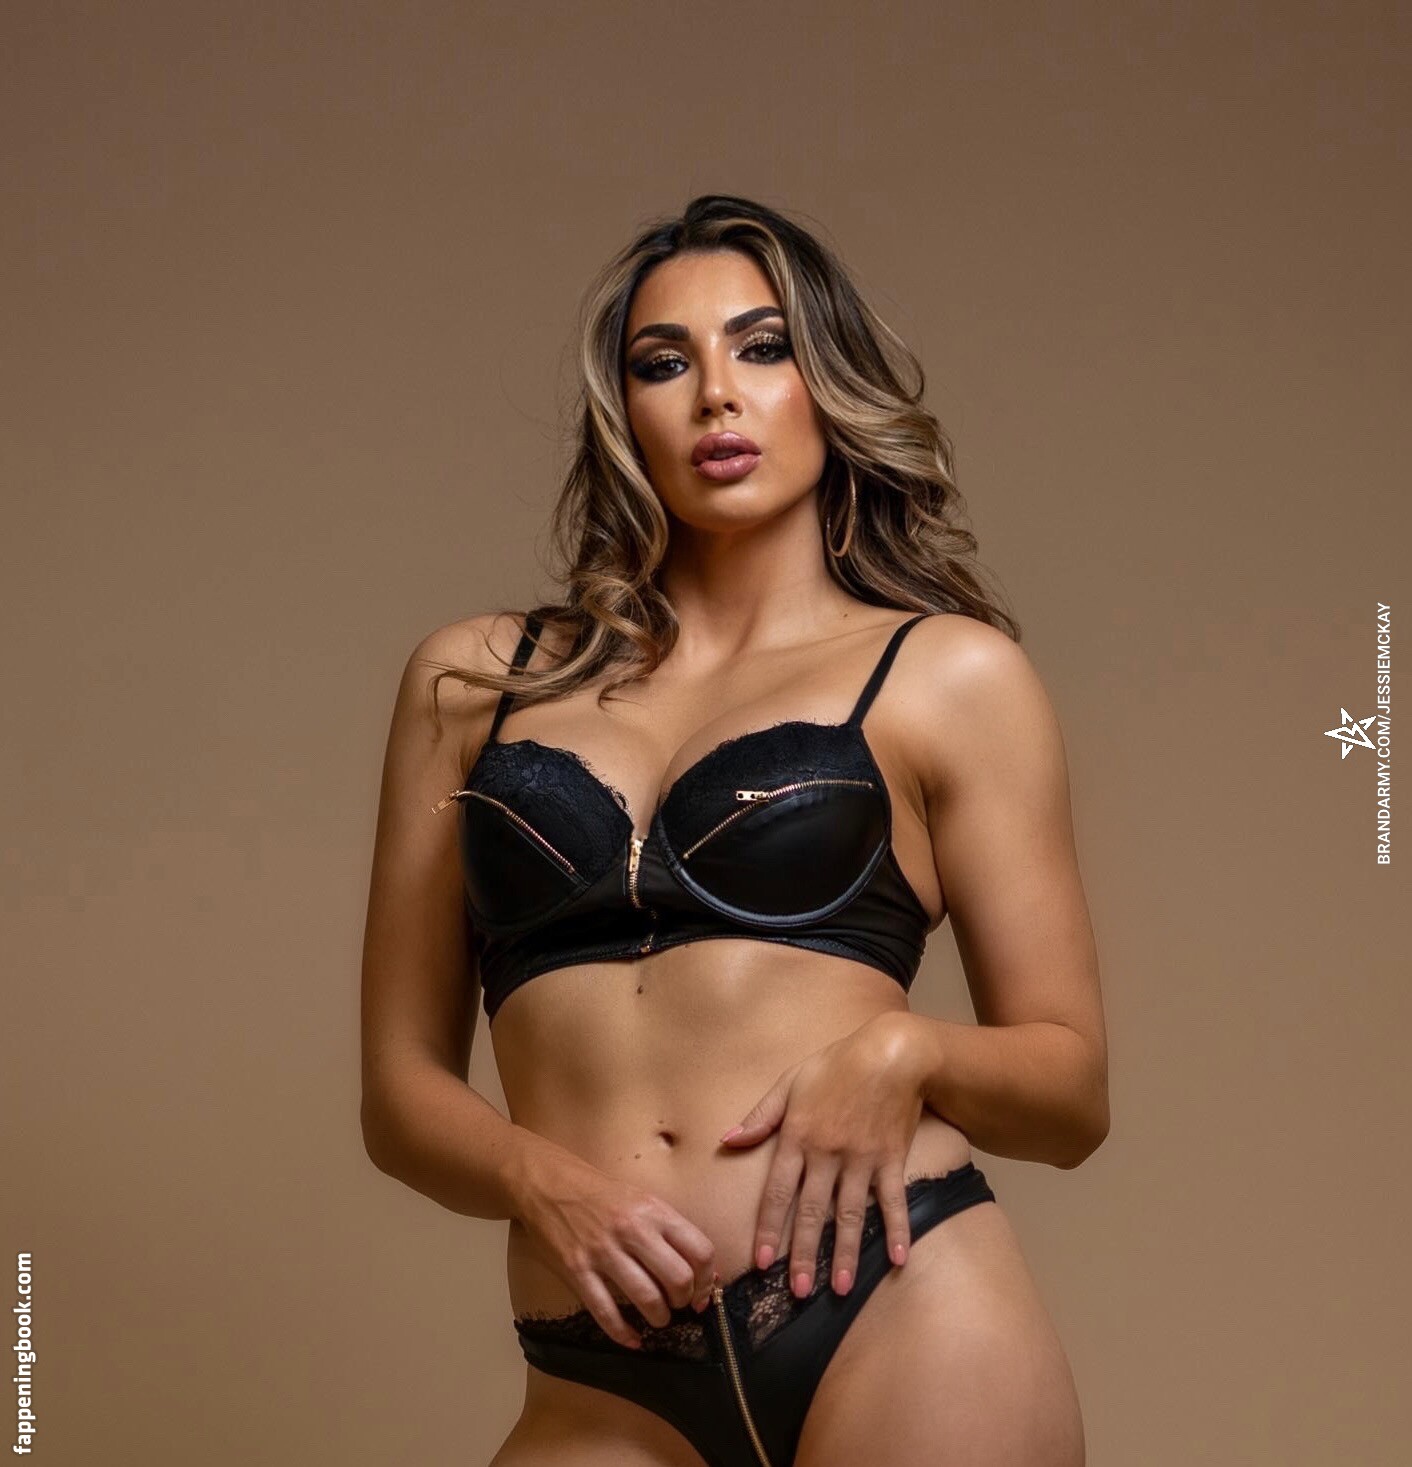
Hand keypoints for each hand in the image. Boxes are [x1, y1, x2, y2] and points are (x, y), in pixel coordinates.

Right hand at [513, 1146, 718, 1349]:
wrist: (549, 1184)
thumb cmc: (602, 1193)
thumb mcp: (642, 1200)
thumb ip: (671, 1232)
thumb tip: (704, 1272)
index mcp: (654, 1211)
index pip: (700, 1250)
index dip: (708, 1279)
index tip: (702, 1292)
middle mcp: (632, 1230)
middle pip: (677, 1279)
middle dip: (684, 1301)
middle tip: (678, 1304)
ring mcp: (603, 1252)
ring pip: (646, 1299)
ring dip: (659, 1318)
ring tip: (658, 1318)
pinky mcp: (577, 1270)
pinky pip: (605, 1312)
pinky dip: (623, 1334)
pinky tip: (632, 1340)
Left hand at [719, 1011, 925, 1298]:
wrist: (889, 1053)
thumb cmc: (835, 1065)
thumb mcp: (789, 1083)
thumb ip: (760, 1116)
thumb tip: (727, 1140)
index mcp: (797, 1136)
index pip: (778, 1191)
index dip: (768, 1227)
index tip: (762, 1262)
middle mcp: (827, 1153)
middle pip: (811, 1211)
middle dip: (803, 1254)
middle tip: (798, 1292)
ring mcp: (861, 1158)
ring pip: (849, 1213)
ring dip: (844, 1252)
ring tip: (839, 1289)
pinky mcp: (891, 1159)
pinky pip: (892, 1199)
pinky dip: (896, 1229)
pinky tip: (897, 1259)